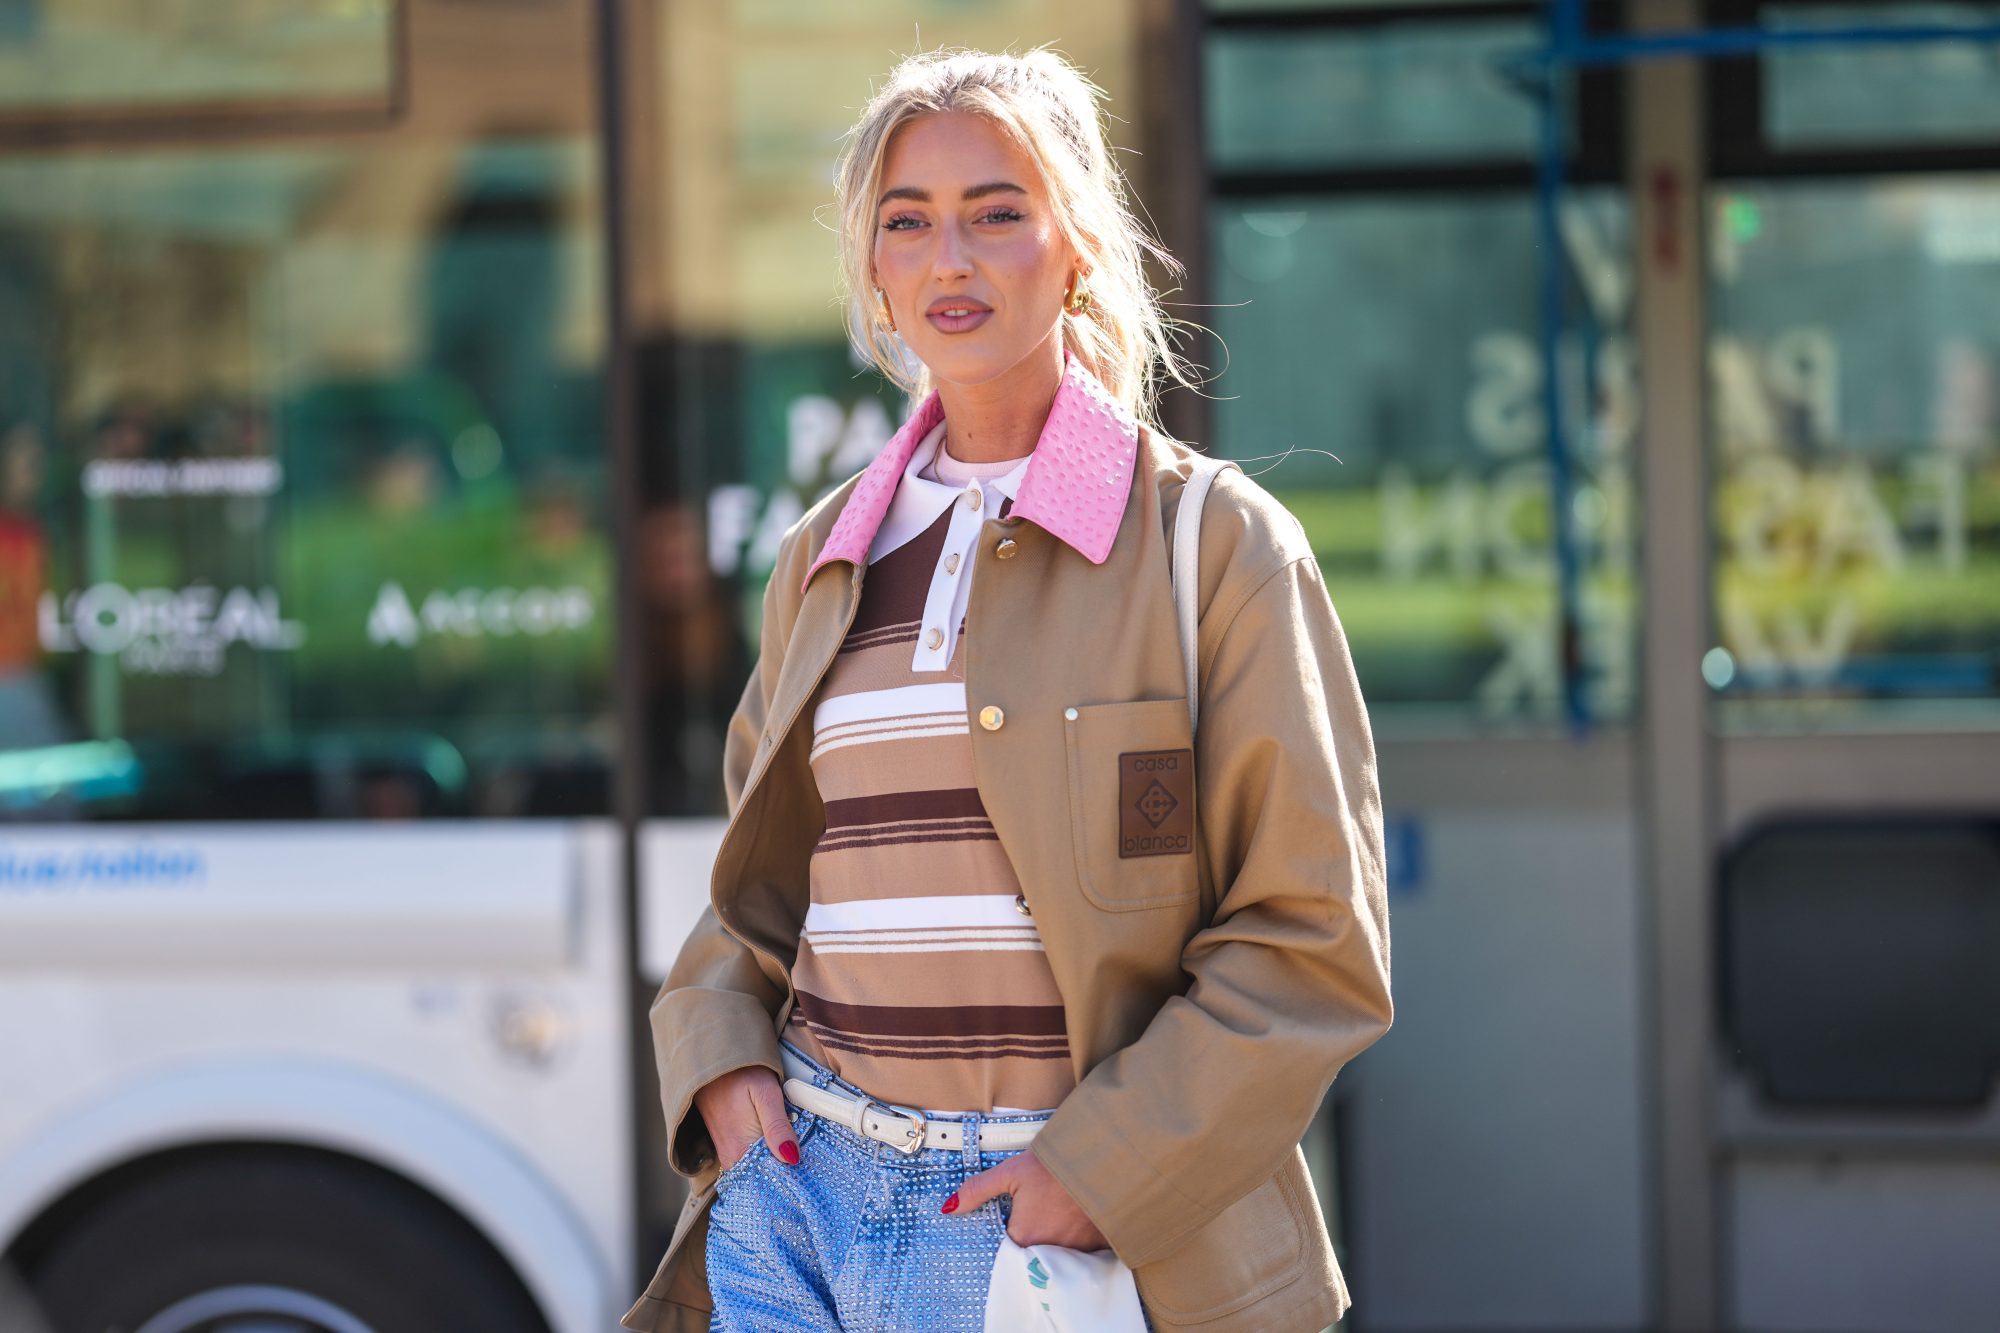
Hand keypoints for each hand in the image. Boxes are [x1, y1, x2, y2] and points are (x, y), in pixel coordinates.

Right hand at [693, 1066, 799, 1171]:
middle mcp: (731, 1159)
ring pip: (760, 1167)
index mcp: (740, 1151)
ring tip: (795, 1145)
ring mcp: (728, 1153)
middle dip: (787, 1168)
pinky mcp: (729, 1145)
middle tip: (806, 1154)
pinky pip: (752, 1158)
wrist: (713, 1062)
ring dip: (778, 1159)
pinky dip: (767, 1153)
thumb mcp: (765, 1093)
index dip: (793, 1175)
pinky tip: (779, 1142)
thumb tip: (792, 1157)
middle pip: (766, 1175)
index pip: (772, 1178)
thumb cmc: (740, 1074)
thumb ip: (777, 1126)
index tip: (810, 1168)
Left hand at [944, 1149, 1108, 1250]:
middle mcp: (1047, 1252)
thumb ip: (978, 1191)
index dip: (1014, 1229)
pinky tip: (1080, 1221)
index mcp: (1023, 1237)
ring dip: (1057, 1241)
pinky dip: (1079, 1241)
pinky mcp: (1098, 1248)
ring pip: (1058, 1255)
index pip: (1010, 1246)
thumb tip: (948, 1208)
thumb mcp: (1011, 1172)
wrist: (1102, 1161)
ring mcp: (1075, 1253)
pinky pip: (1082, 1254)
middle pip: (1034, 1253)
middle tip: (1044, 1213)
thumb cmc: (1053, 1166)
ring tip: (1061, 1215)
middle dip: (1035, 1239)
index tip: (1021, 1215)